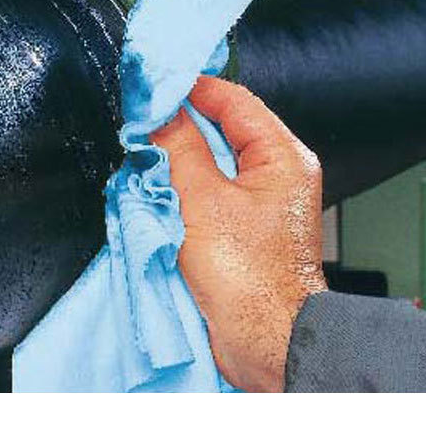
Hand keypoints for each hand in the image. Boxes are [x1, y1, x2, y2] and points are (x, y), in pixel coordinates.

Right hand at [150, 76, 326, 391]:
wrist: (264, 340)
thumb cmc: (248, 277)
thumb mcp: (203, 201)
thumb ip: (180, 149)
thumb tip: (161, 113)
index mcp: (282, 157)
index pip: (235, 101)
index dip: (194, 88)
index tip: (157, 84)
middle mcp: (277, 175)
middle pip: (224, 130)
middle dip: (181, 126)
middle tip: (143, 119)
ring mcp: (261, 203)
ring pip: (213, 163)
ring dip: (179, 159)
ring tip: (145, 153)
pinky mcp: (243, 229)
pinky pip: (210, 194)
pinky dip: (184, 189)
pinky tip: (158, 190)